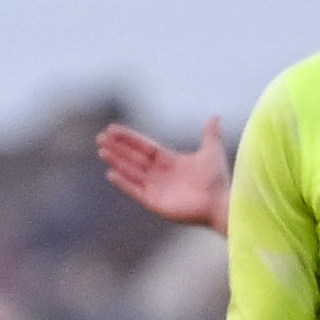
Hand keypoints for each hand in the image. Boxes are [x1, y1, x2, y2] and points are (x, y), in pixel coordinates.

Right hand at [98, 116, 230, 231]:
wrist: (219, 203)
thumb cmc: (217, 180)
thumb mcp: (211, 151)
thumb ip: (209, 134)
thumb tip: (215, 116)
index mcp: (169, 160)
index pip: (143, 146)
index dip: (128, 138)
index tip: (112, 129)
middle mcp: (159, 173)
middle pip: (133, 157)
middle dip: (117, 147)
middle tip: (100, 137)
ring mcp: (155, 188)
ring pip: (130, 171)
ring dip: (116, 161)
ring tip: (102, 151)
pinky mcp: (154, 202)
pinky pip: (134, 190)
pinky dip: (123, 182)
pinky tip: (110, 173)